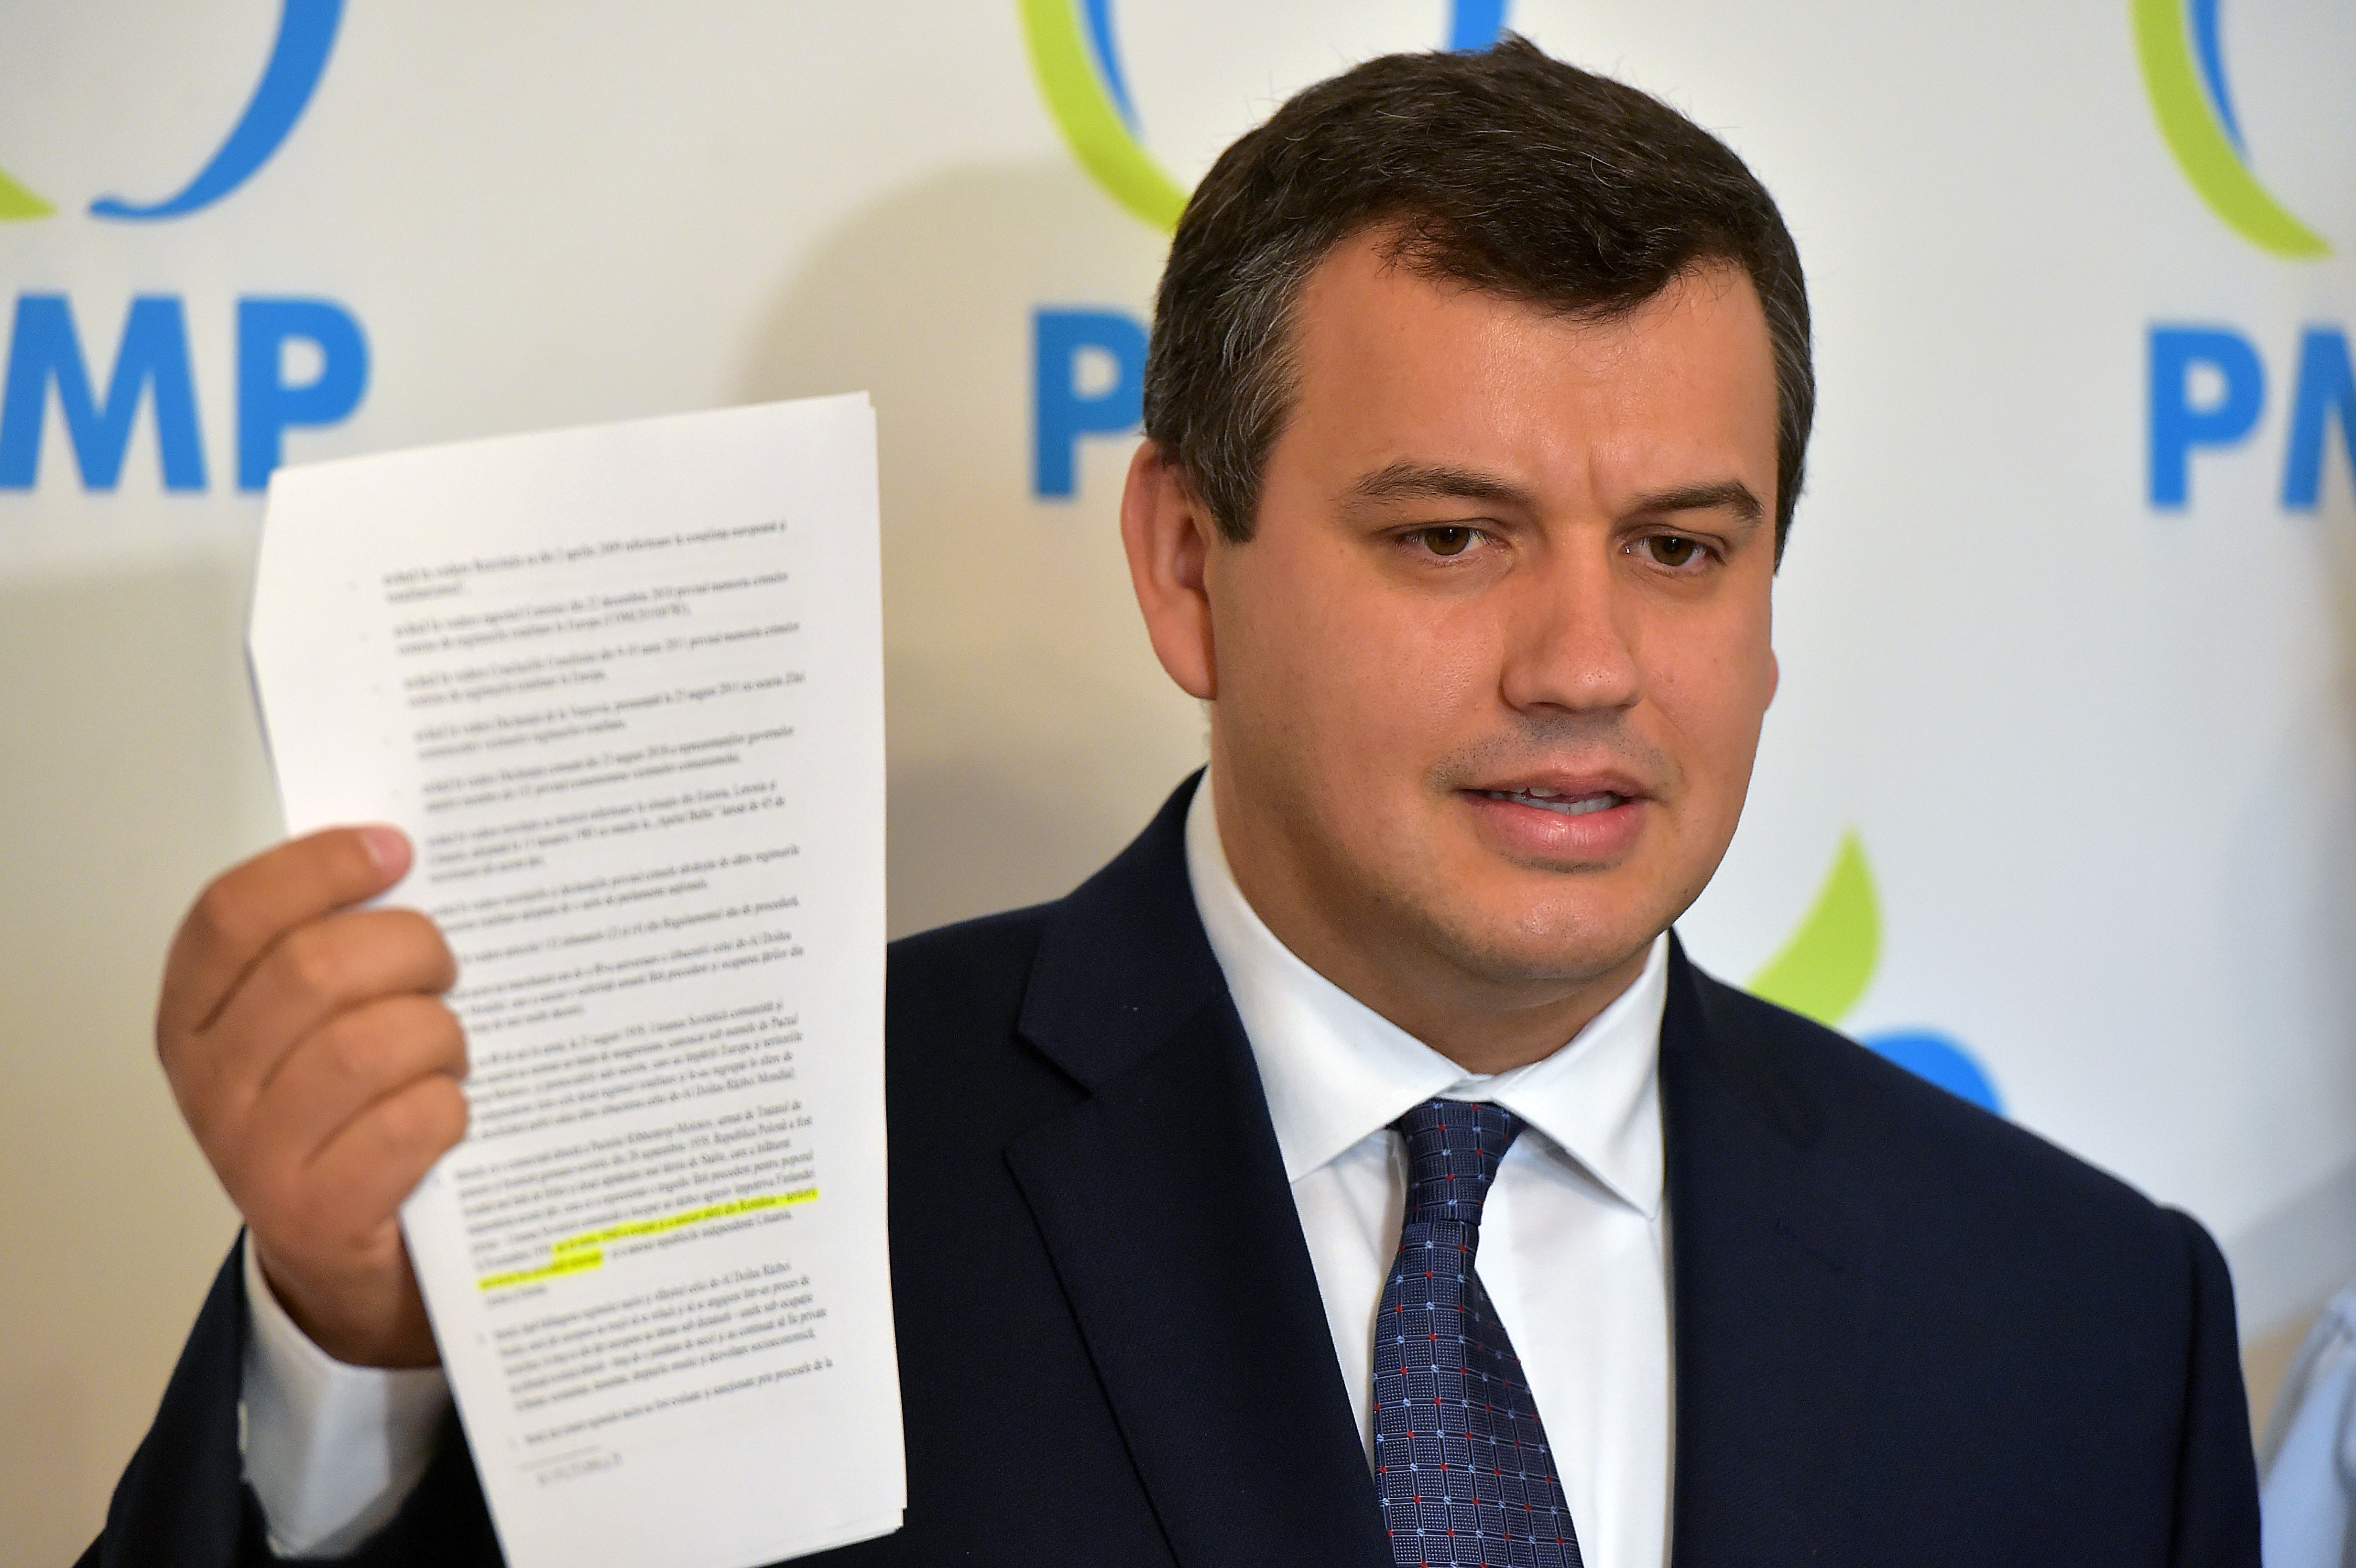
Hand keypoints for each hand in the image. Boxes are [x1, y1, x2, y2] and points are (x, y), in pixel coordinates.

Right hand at [157, 826, 463, 1367]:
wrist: (347, 1261)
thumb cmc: (347, 1116)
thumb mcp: (317, 1025)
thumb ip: (336, 948)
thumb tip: (405, 858)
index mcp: (194, 1017)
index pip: (233, 913)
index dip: (319, 867)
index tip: (396, 849)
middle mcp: (210, 1083)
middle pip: (313, 969)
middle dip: (410, 949)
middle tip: (448, 967)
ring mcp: (253, 1155)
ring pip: (369, 1045)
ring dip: (439, 1036)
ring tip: (451, 1051)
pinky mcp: (315, 1215)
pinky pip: (407, 1124)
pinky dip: (449, 1107)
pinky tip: (450, 1113)